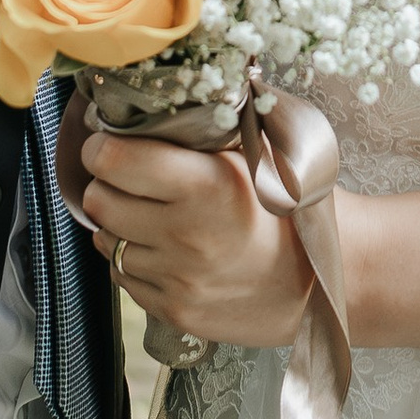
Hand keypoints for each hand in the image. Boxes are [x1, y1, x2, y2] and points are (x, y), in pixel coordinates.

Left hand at [80, 126, 314, 350]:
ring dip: (122, 226)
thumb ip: (204, 130)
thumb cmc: (287, 209)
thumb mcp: (256, 155)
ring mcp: (180, 279)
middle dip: (108, 186)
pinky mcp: (175, 312)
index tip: (110, 146)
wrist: (321, 281)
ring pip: (107, 241)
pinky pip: (124, 278)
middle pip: (99, 200)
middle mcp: (188, 235)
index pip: (112, 159)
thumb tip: (143, 107)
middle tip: (131, 181)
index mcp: (208, 184)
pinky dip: (136, 262)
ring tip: (156, 219)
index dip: (103, 148)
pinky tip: (168, 252)